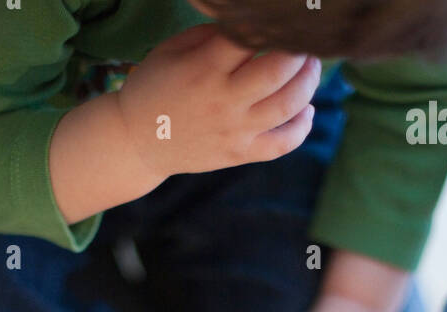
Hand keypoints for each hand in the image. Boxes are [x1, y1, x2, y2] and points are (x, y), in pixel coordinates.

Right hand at [116, 27, 319, 178]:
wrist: (136, 141)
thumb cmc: (155, 87)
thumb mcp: (174, 49)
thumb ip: (213, 35)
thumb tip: (252, 25)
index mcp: (205, 67)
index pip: (253, 37)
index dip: (274, 25)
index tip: (286, 21)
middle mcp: (223, 100)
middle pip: (280, 71)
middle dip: (301, 52)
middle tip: (306, 44)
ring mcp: (234, 131)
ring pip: (288, 106)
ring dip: (308, 83)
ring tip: (310, 70)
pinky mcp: (239, 154)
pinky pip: (282, 144)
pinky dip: (302, 128)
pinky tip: (307, 111)